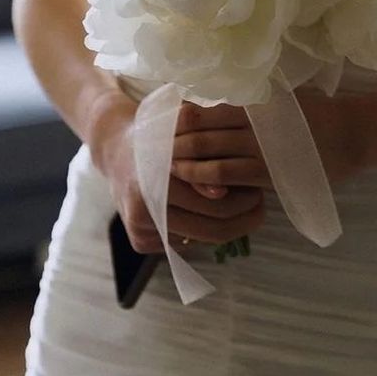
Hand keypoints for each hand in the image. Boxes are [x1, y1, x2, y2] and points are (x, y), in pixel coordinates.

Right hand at [87, 90, 265, 252]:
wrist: (116, 149)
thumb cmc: (158, 135)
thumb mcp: (181, 132)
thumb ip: (201, 156)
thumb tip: (224, 190)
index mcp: (155, 177)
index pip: (216, 203)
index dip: (243, 198)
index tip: (259, 188)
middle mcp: (142, 208)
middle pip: (212, 226)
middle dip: (243, 216)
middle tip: (259, 200)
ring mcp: (138, 228)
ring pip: (201, 239)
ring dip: (229, 226)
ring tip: (246, 207)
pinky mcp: (138, 242)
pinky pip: (184, 243)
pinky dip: (202, 230)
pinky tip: (214, 213)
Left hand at [171, 89, 365, 189]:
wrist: (350, 135)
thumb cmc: (315, 113)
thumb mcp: (281, 98)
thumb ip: (252, 98)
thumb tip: (216, 94)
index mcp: (254, 103)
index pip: (208, 106)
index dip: (182, 114)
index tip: (162, 118)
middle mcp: (253, 124)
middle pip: (203, 130)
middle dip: (174, 139)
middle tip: (151, 144)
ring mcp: (259, 150)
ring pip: (210, 153)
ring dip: (183, 159)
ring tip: (163, 163)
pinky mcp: (267, 174)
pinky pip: (228, 175)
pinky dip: (205, 177)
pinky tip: (191, 178)